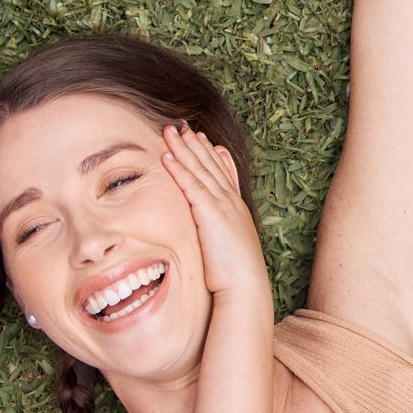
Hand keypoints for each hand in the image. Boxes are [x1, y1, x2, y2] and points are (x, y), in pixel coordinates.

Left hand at [161, 123, 270, 302]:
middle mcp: (231, 202)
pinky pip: (191, 185)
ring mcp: (222, 206)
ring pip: (200, 170)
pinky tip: (168, 156)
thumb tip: (213, 235)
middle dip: (195, 144)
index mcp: (235, 210)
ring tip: (170, 131)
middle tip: (182, 125)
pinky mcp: (210, 213)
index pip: (222, 175)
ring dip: (184, 148)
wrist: (245, 287)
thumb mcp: (229, 250)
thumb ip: (220, 236)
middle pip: (210, 165)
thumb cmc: (235, 277)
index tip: (203, 139)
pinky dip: (179, 168)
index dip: (211, 155)